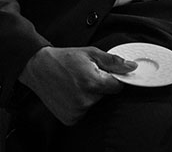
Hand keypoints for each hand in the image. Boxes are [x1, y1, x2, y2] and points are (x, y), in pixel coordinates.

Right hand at [19, 46, 136, 124]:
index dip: (113, 78)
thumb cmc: (65, 58)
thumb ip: (113, 62)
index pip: (117, 86)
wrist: (40, 68)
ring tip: (75, 83)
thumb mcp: (91, 53)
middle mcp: (85, 100)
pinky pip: (83, 112)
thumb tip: (132, 67)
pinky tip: (71, 93)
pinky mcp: (69, 119)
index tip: (105, 73)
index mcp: (93, 83)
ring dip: (89, 95)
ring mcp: (76, 112)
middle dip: (99, 85)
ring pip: (94, 104)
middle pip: (104, 95)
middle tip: (85, 75)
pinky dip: (80, 104)